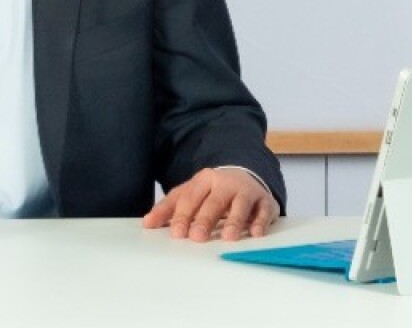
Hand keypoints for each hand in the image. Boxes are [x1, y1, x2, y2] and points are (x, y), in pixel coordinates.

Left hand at [142, 167, 278, 241]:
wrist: (245, 174)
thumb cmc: (212, 190)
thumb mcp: (190, 193)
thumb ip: (169, 208)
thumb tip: (147, 223)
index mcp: (203, 180)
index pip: (191, 197)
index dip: (183, 215)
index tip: (177, 233)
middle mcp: (225, 183)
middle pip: (214, 201)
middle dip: (205, 219)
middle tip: (197, 237)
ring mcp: (246, 190)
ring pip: (240, 205)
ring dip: (234, 221)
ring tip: (227, 237)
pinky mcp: (264, 200)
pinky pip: (263, 210)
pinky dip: (260, 221)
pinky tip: (254, 233)